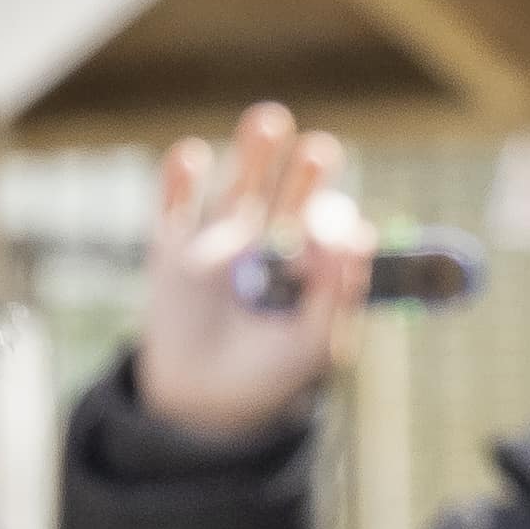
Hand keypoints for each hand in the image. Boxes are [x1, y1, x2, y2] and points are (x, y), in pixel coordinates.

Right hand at [124, 105, 366, 442]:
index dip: (336, 217)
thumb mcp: (313, 346)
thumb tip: (358, 235)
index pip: (331, 221)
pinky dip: (180, 176)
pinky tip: (192, 158)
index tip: (337, 233)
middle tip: (321, 154)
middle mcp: (269, 238)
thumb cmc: (268, 376)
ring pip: (240, 180)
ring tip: (270, 122)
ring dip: (255, 148)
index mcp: (310, 260)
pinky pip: (174, 201)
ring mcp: (219, 238)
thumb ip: (337, 295)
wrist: (200, 406)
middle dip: (307, 167)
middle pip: (292, 186)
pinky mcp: (171, 247)